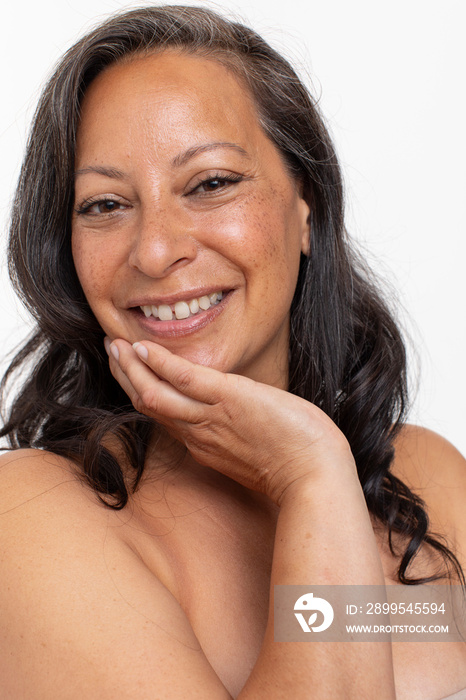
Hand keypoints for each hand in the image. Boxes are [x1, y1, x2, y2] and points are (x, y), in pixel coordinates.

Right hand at [106, 338, 353, 502]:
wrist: (315, 476)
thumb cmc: (297, 464)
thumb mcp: (256, 451)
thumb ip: (238, 435)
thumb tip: (243, 416)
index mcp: (205, 445)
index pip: (164, 416)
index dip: (143, 393)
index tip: (132, 373)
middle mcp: (198, 435)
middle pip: (148, 405)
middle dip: (126, 376)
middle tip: (111, 351)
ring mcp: (209, 419)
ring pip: (153, 394)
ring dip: (130, 368)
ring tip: (115, 344)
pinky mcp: (226, 400)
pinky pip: (182, 379)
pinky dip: (159, 363)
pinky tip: (144, 347)